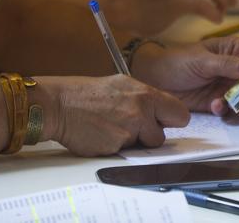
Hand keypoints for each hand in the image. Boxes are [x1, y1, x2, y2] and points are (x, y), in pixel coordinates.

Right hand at [36, 75, 188, 155]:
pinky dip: (114, 148)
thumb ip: (144, 99)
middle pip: (163, 136)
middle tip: (136, 129)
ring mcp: (129, 130)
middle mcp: (141, 110)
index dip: (171, 121)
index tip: (163, 122)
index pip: (180, 114)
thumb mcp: (121, 86)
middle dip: (152, 135)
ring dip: (132, 143)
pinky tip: (102, 135)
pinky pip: (123, 153)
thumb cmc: (86, 95)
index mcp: (146, 94)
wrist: (58, 105)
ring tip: (112, 129)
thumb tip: (160, 111)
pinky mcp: (115, 146)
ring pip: (143, 146)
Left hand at [132, 37, 238, 115]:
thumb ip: (227, 64)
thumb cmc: (178, 61)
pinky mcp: (222, 102)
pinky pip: (234, 109)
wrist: (156, 81)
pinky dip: (227, 109)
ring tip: (223, 100)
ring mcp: (231, 86)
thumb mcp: (203, 60)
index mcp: (237, 49)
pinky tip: (214, 106)